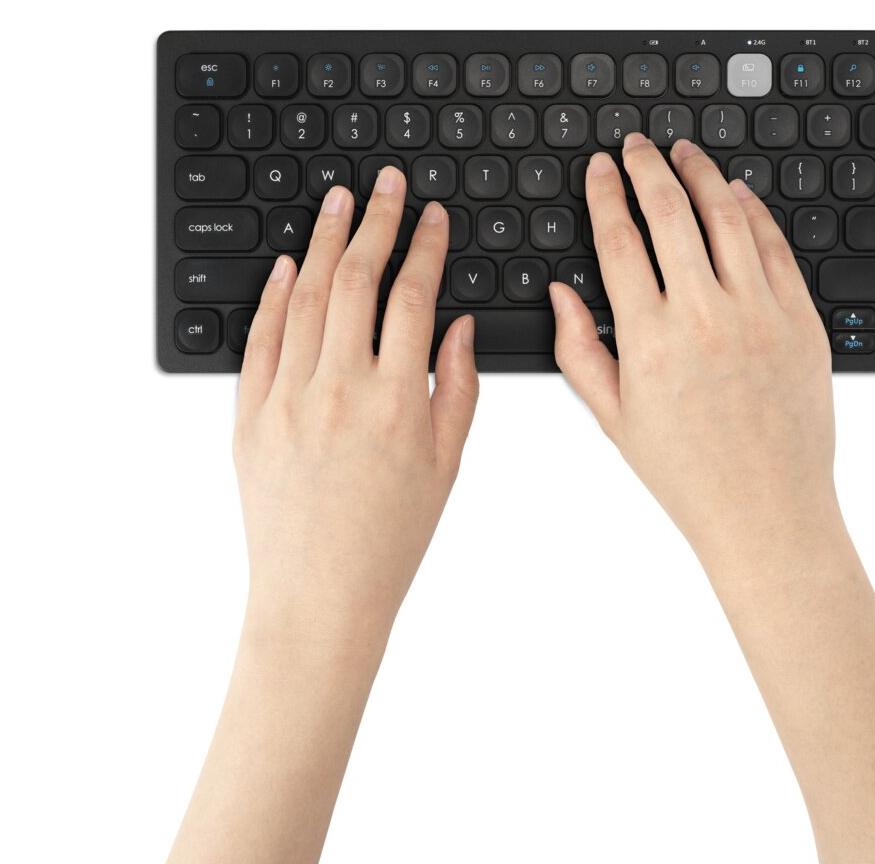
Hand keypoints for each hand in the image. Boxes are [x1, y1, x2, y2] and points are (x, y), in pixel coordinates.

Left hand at [233, 170, 477, 655]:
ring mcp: (288, 400)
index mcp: (397, 402)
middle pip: (357, 281)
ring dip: (326, 241)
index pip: (414, 298)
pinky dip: (274, 294)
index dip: (426, 248)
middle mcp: (340, 391)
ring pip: (306, 298)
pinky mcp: (248, 416)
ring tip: (339, 202)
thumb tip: (456, 326)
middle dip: (377, 222)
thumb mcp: (446, 464)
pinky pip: (260, 339)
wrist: (320, 594)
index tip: (432, 218)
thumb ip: (457, 387)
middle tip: (386, 186)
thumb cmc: (389, 539)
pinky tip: (290, 264)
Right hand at [550, 134, 839, 578]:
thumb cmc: (689, 472)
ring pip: (727, 215)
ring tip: (685, 155)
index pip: (620, 239)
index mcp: (650, 338)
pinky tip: (738, 196)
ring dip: (701, 174)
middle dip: (647, 167)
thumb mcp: (615, 418)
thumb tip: (560, 295)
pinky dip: (754, 212)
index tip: (600, 170)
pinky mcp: (800, 319)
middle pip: (670, 211)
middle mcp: (705, 315)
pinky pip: (775, 246)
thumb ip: (578, 350)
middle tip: (637, 146)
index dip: (605, 193)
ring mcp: (759, 312)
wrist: (766, 507)